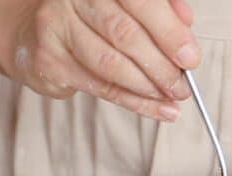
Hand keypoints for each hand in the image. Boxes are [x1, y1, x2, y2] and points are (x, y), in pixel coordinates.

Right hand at [9, 0, 199, 120]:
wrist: (40, 30)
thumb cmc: (93, 17)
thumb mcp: (129, 5)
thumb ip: (160, 11)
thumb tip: (186, 27)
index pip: (140, 2)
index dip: (169, 32)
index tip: (190, 57)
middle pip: (125, 34)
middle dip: (161, 66)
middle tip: (182, 85)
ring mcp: (56, 26)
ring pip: (111, 64)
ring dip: (148, 87)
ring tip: (171, 97)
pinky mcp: (49, 59)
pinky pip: (101, 87)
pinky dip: (134, 102)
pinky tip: (156, 108)